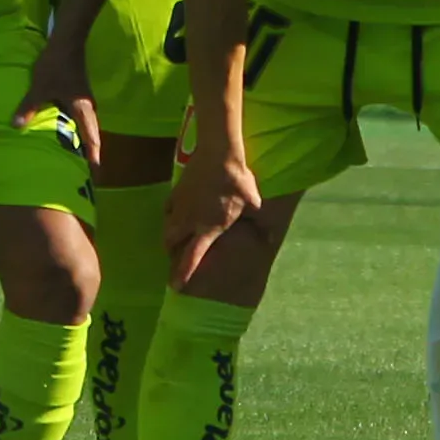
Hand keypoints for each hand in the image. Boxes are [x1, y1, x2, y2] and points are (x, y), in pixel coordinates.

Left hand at [18, 36, 97, 160]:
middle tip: (88, 172)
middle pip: (92, 136)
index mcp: (83, 110)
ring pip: (86, 127)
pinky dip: (76, 129)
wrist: (67, 42)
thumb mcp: (40, 88)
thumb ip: (29, 107)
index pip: (92, 139)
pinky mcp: (79, 95)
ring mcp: (85, 101)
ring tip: (77, 157)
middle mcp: (88, 108)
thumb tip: (16, 126)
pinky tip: (66, 133)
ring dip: (83, 141)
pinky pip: (80, 118)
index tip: (96, 174)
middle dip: (90, 153)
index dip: (94, 157)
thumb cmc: (56, 66)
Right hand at [165, 143, 260, 287]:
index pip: (192, 257)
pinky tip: (175, 215)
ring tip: (175, 240)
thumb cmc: (237, 180)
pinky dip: (169, 217)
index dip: (183, 273)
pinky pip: (167, 210)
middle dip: (172, 254)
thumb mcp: (254, 204)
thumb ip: (261, 224)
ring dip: (170, 237)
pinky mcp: (176, 191)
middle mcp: (190, 220)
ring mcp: (180, 205)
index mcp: (208, 228)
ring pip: (167, 228)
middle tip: (177, 257)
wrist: (218, 153)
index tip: (175, 286)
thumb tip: (272, 238)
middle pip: (171, 244)